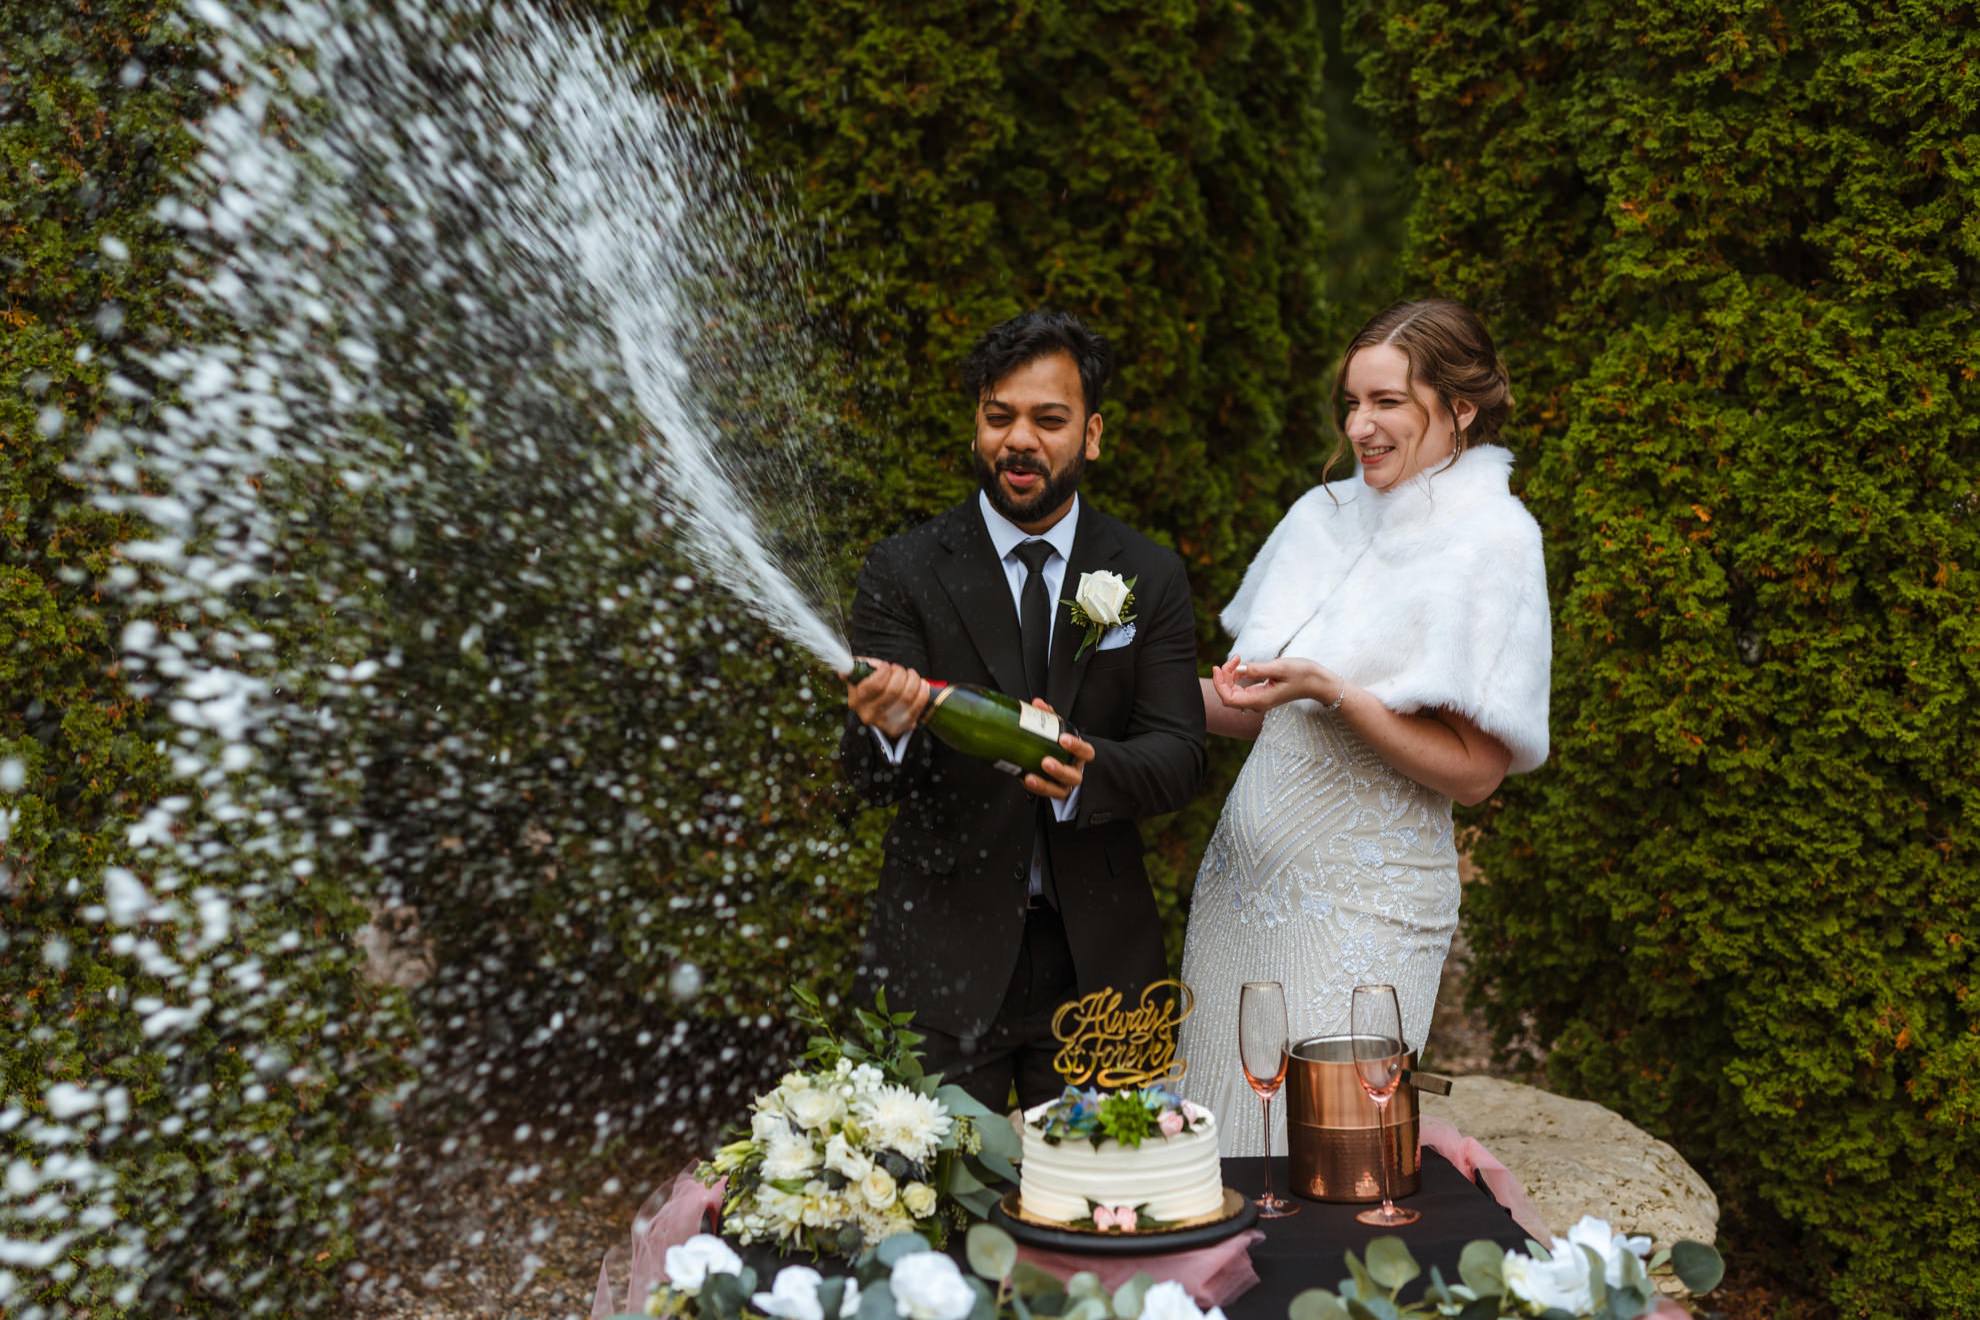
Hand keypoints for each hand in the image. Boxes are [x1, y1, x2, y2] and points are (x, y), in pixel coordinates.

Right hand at [845, 657, 930, 737]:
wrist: (877, 708)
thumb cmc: (871, 686)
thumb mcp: (862, 674)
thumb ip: (864, 666)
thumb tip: (875, 665)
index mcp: (856, 699)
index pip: (874, 685)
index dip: (884, 671)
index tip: (886, 666)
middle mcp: (868, 714)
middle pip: (893, 690)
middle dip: (900, 673)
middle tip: (899, 669)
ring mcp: (884, 723)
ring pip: (907, 697)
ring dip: (913, 680)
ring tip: (911, 674)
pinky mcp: (898, 727)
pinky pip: (916, 708)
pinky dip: (923, 692)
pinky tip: (922, 684)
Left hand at [1021, 698, 1093, 800]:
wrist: (1063, 765)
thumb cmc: (1061, 746)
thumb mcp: (1059, 731)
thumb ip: (1051, 717)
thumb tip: (1037, 704)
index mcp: (1080, 755)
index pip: (1086, 752)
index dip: (1077, 746)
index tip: (1064, 739)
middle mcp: (1075, 771)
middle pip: (1073, 775)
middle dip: (1060, 769)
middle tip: (1046, 761)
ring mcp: (1064, 784)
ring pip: (1060, 789)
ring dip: (1045, 784)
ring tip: (1031, 777)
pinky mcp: (1053, 792)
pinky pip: (1046, 794)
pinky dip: (1035, 788)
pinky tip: (1025, 780)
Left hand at [1211, 655, 1342, 713]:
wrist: (1318, 682)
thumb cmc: (1302, 674)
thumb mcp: (1280, 667)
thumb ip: (1259, 669)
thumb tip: (1240, 669)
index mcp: (1259, 700)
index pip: (1228, 699)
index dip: (1219, 684)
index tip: (1218, 667)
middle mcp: (1257, 703)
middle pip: (1228, 695)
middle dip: (1224, 677)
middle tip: (1234, 659)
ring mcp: (1259, 699)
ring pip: (1234, 691)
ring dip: (1230, 675)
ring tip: (1237, 659)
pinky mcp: (1262, 693)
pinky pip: (1242, 688)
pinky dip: (1237, 676)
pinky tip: (1241, 664)